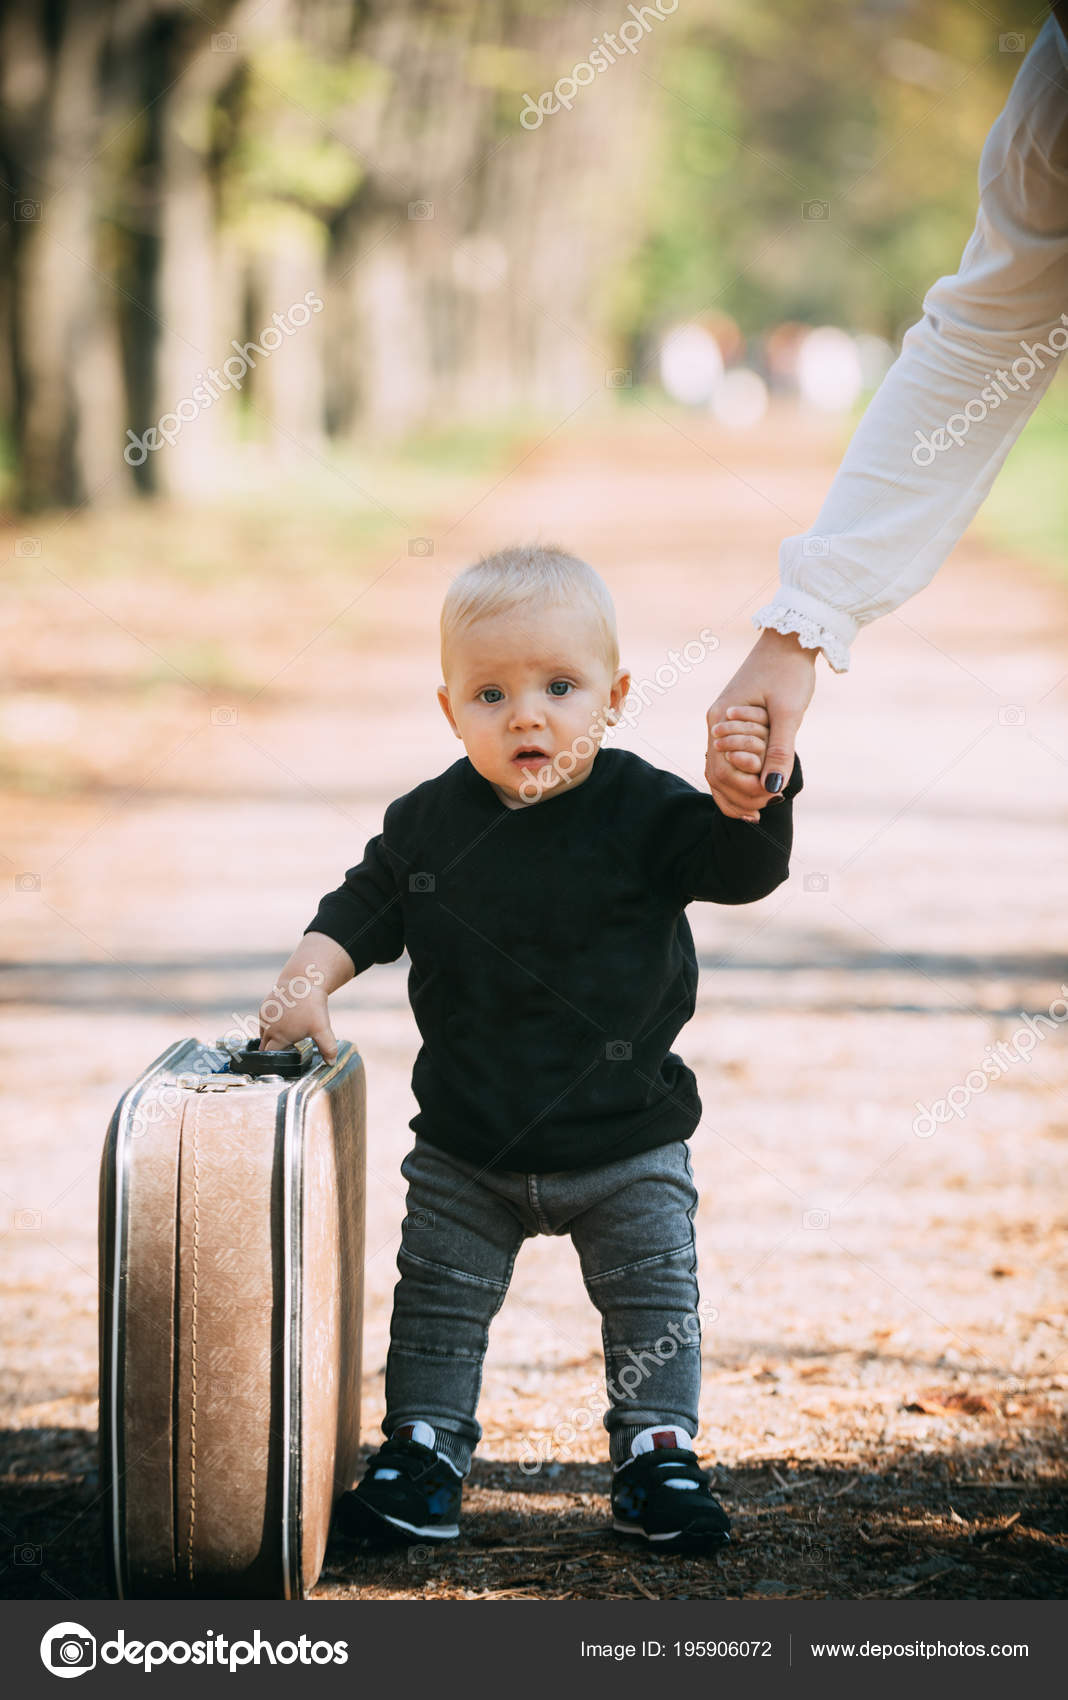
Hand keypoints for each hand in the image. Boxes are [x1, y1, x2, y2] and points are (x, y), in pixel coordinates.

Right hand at [259, 984, 338, 1063]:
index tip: (280, 1062)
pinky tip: (282, 1023)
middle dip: (272, 1050)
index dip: (274, 1060)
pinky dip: (271, 1025)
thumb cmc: (312, 1006)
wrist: (303, 980)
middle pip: (264, 1046)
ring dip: (271, 1038)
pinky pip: (264, 1022)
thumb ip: (328, 1048)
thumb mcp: (322, 1029)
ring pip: (263, 1034)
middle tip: (283, 1052)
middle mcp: (268, 1028)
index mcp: (279, 1037)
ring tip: (284, 1037)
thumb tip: (331, 1063)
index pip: (268, 1056)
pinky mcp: (264, 1007)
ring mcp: (264, 1017)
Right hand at [706, 627, 816, 817]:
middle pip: (715, 774)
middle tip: (763, 811)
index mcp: (722, 720)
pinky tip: (755, 788)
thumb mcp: (789, 713)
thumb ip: (779, 751)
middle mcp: (716, 723)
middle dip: (738, 796)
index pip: (722, 771)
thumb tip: (773, 789)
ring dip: (735, 791)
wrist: (788, 640)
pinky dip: (738, 776)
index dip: (744, 792)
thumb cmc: (789, 672)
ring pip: (718, 768)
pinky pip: (727, 757)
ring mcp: (722, 723)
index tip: (771, 800)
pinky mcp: (733, 722)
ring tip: (756, 811)